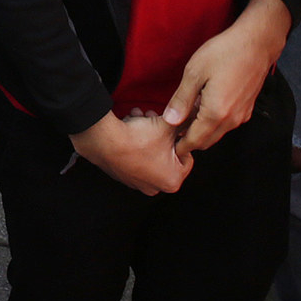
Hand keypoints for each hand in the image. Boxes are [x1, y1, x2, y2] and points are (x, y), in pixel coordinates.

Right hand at [73, 112, 189, 196]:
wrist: (104, 141)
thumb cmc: (138, 139)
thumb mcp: (168, 126)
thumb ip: (186, 120)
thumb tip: (195, 113)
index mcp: (172, 180)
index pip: (187, 156)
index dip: (179, 136)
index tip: (171, 127)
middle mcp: (155, 187)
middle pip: (167, 153)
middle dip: (161, 134)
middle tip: (155, 119)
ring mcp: (137, 183)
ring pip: (150, 152)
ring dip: (147, 134)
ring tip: (140, 119)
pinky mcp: (123, 176)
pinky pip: (135, 156)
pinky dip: (135, 142)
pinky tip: (130, 126)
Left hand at [162, 0, 286, 157]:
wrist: (257, 43)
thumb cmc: (224, 53)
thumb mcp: (195, 72)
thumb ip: (182, 100)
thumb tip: (170, 121)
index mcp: (216, 114)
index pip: (194, 141)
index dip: (180, 146)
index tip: (168, 144)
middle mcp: (231, 120)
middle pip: (207, 142)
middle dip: (190, 141)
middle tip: (173, 132)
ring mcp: (241, 115)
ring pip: (217, 134)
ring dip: (202, 132)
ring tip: (186, 117)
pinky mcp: (247, 108)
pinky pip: (227, 124)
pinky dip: (214, 123)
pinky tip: (204, 107)